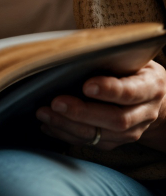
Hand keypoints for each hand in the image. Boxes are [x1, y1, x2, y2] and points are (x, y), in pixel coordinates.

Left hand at [36, 60, 165, 150]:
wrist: (151, 97)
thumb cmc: (132, 68)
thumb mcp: (128, 57)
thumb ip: (107, 57)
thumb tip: (71, 51)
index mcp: (149, 86)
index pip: (131, 91)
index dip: (110, 90)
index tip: (86, 86)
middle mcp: (145, 112)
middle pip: (117, 120)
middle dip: (83, 112)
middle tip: (56, 102)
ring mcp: (133, 131)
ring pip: (103, 136)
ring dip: (69, 126)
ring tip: (44, 114)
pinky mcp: (118, 141)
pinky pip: (93, 143)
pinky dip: (67, 135)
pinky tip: (48, 125)